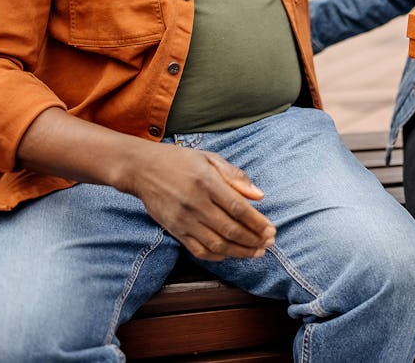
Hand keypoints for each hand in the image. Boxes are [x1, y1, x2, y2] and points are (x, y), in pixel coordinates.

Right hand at [128, 144, 276, 261]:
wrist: (142, 169)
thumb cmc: (179, 160)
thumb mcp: (209, 158)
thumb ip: (235, 175)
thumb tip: (259, 196)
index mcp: (207, 182)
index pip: (238, 208)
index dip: (258, 222)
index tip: (272, 230)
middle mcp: (196, 203)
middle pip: (231, 229)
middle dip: (254, 240)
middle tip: (269, 244)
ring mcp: (184, 219)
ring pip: (217, 244)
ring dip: (240, 252)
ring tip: (256, 253)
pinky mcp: (175, 230)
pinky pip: (199, 250)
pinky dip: (218, 256)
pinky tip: (230, 254)